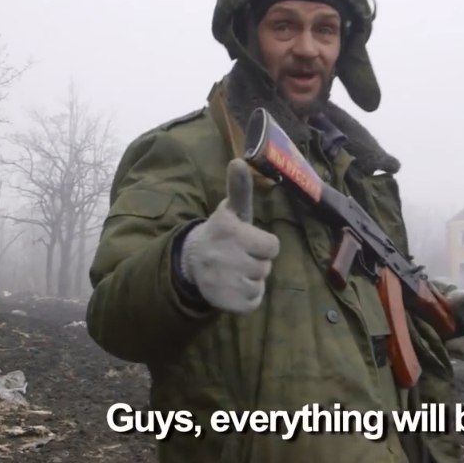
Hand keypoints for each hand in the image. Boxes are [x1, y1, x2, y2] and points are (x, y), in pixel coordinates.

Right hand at [180, 158, 279, 312]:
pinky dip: (247, 297)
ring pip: (260, 284)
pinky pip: (253, 302)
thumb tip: (239, 160)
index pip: (272, 246)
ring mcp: (221, 281)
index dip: (264, 244)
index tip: (248, 241)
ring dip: (252, 279)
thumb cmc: (222, 234)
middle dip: (257, 262)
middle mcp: (223, 255)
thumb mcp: (231, 211)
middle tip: (239, 256)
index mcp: (230, 231)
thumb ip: (240, 189)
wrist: (191, 261)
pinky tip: (233, 286)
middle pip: (266, 267)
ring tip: (234, 270)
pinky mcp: (222, 302)